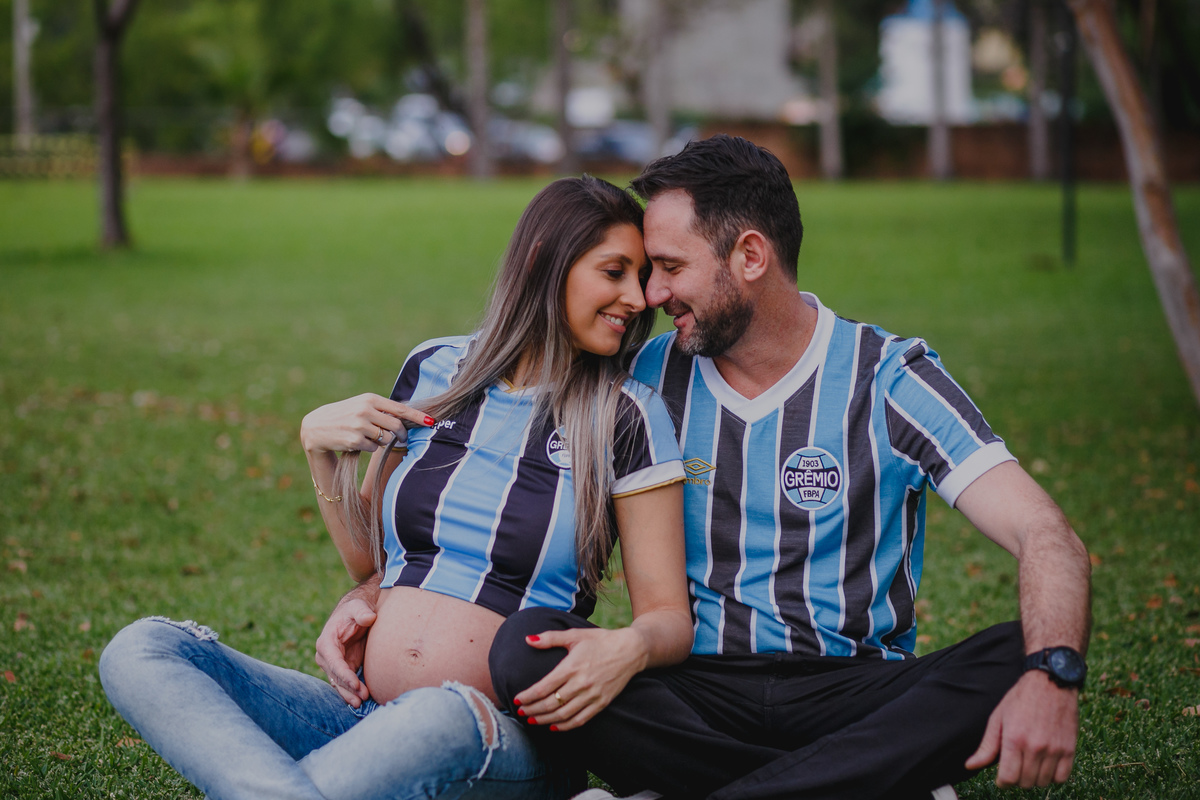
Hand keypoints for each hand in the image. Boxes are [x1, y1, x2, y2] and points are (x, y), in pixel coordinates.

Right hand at [301, 393, 433, 453]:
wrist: (315, 427)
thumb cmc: (343, 416)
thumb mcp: (361, 406)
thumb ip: (381, 410)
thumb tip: (406, 419)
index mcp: (370, 399)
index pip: (400, 408)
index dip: (417, 417)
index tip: (431, 422)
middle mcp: (366, 410)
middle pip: (396, 426)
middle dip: (402, 434)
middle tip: (401, 438)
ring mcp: (360, 425)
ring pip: (386, 438)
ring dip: (381, 442)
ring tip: (367, 437)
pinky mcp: (355, 440)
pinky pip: (374, 448)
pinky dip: (369, 448)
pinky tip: (356, 443)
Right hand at [315, 595, 377, 706]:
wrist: (355, 614)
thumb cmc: (355, 610)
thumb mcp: (358, 607)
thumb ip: (362, 612)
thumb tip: (369, 618)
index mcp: (326, 642)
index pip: (334, 662)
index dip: (344, 675)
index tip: (356, 684)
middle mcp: (326, 656)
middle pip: (336, 676)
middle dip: (348, 688)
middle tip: (362, 698)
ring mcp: (333, 664)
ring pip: (339, 684)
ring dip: (349, 694)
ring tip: (361, 703)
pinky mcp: (342, 669)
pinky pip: (345, 684)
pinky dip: (351, 692)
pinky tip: (360, 701)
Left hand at [512, 627, 646, 731]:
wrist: (630, 650)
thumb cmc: (600, 640)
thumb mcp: (575, 635)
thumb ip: (550, 638)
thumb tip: (528, 639)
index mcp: (572, 667)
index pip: (544, 687)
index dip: (528, 696)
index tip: (517, 699)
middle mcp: (581, 683)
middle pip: (550, 703)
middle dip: (532, 710)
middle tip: (521, 712)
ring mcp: (592, 695)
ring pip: (563, 715)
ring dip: (545, 720)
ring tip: (532, 721)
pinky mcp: (602, 703)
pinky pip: (580, 719)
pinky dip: (565, 726)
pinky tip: (554, 727)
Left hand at [965, 670, 1078, 787]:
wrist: (1050, 683)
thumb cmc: (1020, 699)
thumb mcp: (997, 718)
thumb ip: (986, 746)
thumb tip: (970, 765)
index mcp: (1014, 739)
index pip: (1008, 778)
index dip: (1003, 782)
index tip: (1002, 779)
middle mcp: (1035, 747)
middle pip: (1025, 782)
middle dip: (1017, 779)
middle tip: (1016, 766)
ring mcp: (1054, 749)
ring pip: (1043, 782)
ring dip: (1034, 778)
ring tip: (1029, 763)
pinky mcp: (1070, 749)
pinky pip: (1061, 778)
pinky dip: (1053, 776)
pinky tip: (1045, 764)